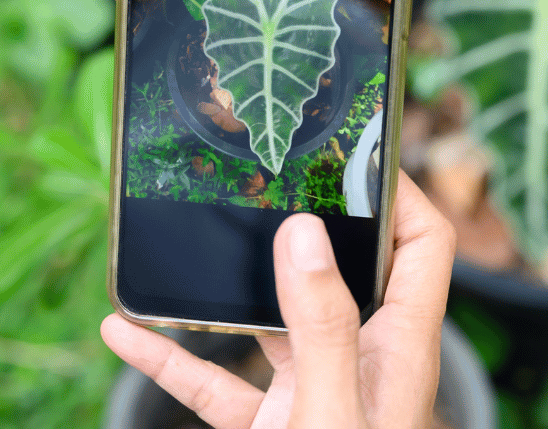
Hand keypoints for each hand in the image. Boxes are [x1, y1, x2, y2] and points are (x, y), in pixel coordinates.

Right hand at [101, 171, 457, 427]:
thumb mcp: (333, 413)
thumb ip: (323, 326)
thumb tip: (303, 231)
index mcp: (400, 346)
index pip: (424, 244)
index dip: (401, 189)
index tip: (354, 146)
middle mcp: (360, 358)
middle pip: (340, 267)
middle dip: (299, 219)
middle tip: (256, 174)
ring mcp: (312, 391)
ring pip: (268, 318)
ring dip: (222, 285)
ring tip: (185, 239)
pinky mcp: (270, 425)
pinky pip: (216, 381)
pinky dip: (172, 356)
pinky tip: (123, 332)